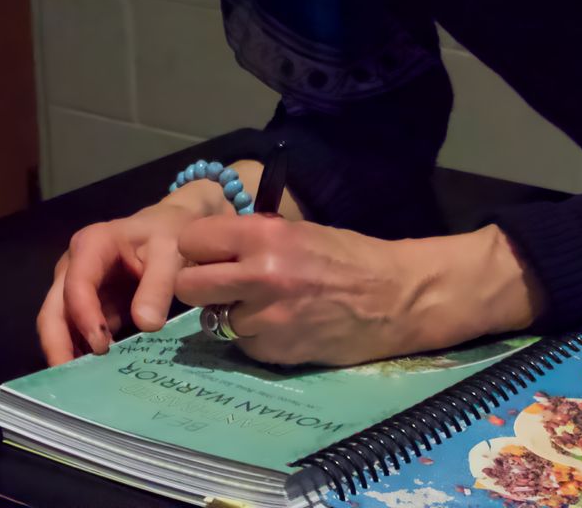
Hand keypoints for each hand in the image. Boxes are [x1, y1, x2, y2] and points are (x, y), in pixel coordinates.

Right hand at [36, 182, 226, 364]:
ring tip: (81, 387)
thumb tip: (146, 325)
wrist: (170, 228)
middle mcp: (73, 266)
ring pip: (59, 325)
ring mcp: (76, 288)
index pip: (76, 285)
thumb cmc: (169, 234)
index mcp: (91, 245)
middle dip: (58, 345)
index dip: (84, 317)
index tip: (101, 348)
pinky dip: (81, 354)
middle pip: (53, 309)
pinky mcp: (86, 306)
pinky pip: (76, 333)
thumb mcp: (170, 252)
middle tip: (70, 381)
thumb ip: (158, 285)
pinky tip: (93, 378)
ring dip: (67, 354)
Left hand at [173, 216, 539, 366]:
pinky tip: (283, 326)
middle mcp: (259, 274)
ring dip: (230, 315)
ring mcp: (266, 317)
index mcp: (263, 234)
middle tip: (219, 285)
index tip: (206, 254)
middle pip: (187, 284)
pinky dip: (255, 337)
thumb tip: (205, 249)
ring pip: (213, 319)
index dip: (196, 248)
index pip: (192, 239)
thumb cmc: (346, 257)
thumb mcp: (294, 231)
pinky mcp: (275, 350)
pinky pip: (243, 344)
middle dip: (197, 285)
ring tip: (263, 306)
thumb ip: (249, 240)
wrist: (394, 299)